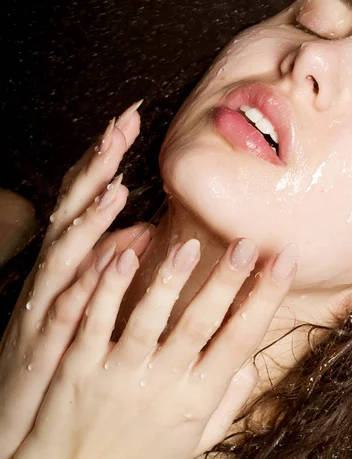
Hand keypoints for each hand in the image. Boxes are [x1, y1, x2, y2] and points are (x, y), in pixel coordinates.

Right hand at [0, 100, 144, 458]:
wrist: (21, 415)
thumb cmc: (61, 349)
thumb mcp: (88, 297)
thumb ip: (112, 260)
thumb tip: (146, 230)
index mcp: (68, 259)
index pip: (86, 198)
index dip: (105, 157)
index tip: (132, 121)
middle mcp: (53, 272)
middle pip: (74, 207)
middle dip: (97, 163)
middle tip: (125, 123)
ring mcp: (44, 303)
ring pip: (66, 250)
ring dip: (89, 216)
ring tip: (117, 184)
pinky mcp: (44, 341)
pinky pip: (66, 304)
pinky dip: (85, 278)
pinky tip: (108, 254)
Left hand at [14, 235, 297, 458]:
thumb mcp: (196, 441)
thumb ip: (227, 403)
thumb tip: (251, 364)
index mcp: (197, 399)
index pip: (241, 340)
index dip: (266, 298)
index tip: (284, 261)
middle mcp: (162, 386)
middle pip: (200, 324)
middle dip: (226, 282)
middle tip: (245, 243)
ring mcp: (119, 377)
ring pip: (148, 320)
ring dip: (170, 281)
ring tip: (189, 245)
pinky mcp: (78, 370)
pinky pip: (94, 323)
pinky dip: (108, 289)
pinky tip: (122, 256)